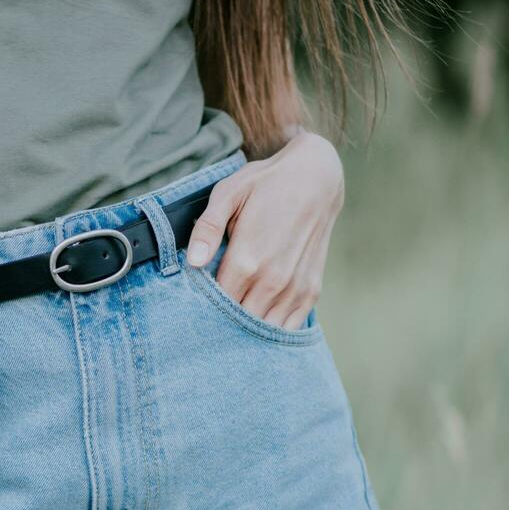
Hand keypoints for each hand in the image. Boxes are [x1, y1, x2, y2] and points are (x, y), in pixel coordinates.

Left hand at [185, 130, 344, 330]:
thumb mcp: (228, 194)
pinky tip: (259, 322)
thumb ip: (207, 229)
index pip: (216, 305)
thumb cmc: (266, 184)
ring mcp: (294, 289)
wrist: (316, 179)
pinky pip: (288, 328)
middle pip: (238, 323)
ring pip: (263, 330)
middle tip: (211, 315)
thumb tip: (192, 262)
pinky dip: (272, 331)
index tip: (197, 302)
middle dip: (222, 322)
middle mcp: (272, 281)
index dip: (203, 307)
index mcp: (247, 261)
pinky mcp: (311, 292)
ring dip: (247, 330)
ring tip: (234, 320)